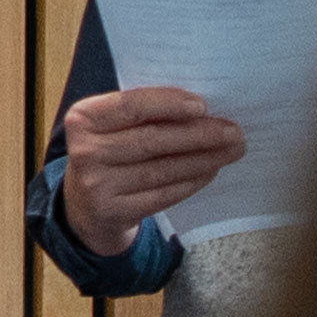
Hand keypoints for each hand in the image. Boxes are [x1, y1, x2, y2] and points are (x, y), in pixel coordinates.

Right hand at [55, 84, 242, 244]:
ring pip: (161, 170)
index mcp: (83, 118)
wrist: (84, 203)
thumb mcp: (110, 125)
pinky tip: (210, 171)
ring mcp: (97, 185)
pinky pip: (162, 195)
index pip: (130, 106)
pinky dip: (190, 182)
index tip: (203, 106)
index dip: (168, 104)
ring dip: (202, 159)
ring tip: (230, 150)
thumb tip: (200, 108)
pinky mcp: (114, 212)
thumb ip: (142, 112)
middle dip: (198, 135)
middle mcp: (85, 152)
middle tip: (233, 131)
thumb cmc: (108, 149)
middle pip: (151, 140)